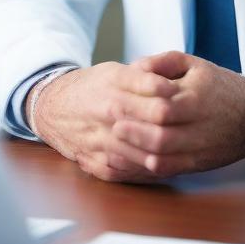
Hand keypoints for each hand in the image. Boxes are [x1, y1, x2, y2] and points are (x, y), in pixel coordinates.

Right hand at [28, 62, 179, 181]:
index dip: (178, 100)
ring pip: (142, 154)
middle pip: (152, 126)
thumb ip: (144, 75)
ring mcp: (102, 140)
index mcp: (114, 84)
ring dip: (165, 156)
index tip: (189, 103)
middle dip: (175, 131)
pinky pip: (128, 172)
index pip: (156, 94)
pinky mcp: (96, 163)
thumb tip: (174, 82)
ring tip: (182, 153)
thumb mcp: (115, 71)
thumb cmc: (91, 87)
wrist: (53, 108)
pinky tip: (161, 166)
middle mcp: (107, 112)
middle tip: (191, 131)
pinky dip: (147, 172)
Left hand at [108, 51, 244, 177]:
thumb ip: (162, 62)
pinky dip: (149, 166)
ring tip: (115, 142)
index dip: (136, 108)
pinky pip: (171, 169)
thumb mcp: (192, 63)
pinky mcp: (199, 163)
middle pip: (161, 135)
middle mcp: (200, 125)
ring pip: (164, 156)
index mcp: (197, 97)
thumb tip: (133, 67)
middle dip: (132, 132)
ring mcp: (200, 147)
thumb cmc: (217, 84)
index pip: (163, 106)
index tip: (114, 103)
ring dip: (136, 151)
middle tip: (109, 125)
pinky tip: (132, 158)